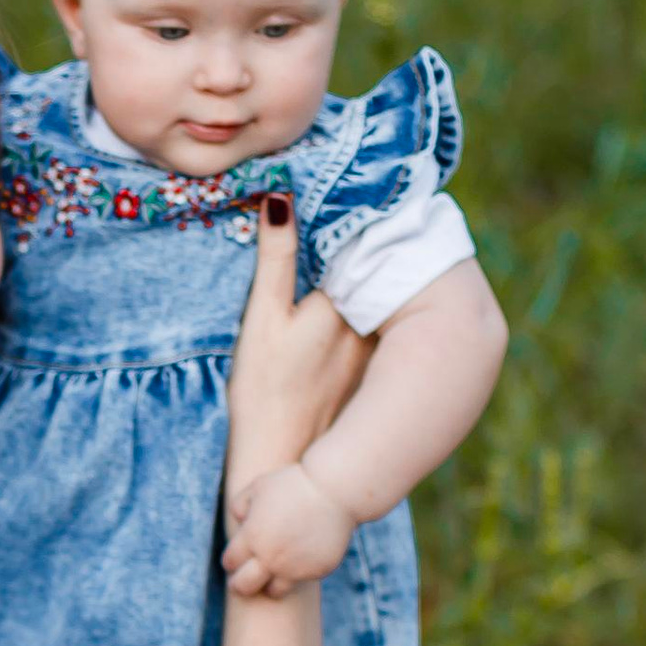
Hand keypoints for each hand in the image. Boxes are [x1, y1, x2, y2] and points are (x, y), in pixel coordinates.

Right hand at [223, 195, 365, 507]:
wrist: (280, 464)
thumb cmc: (261, 394)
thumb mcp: (260, 320)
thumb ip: (274, 260)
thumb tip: (279, 199)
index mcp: (344, 304)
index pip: (359, 242)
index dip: (356, 212)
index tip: (353, 180)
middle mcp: (373, 324)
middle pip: (380, 266)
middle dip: (374, 235)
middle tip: (371, 197)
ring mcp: (380, 352)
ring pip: (385, 294)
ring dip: (380, 268)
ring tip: (373, 233)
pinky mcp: (379, 374)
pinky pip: (385, 324)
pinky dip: (380, 303)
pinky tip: (370, 293)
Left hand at [223, 459, 354, 596]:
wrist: (334, 490)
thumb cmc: (294, 483)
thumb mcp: (259, 486)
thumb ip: (240, 504)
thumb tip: (239, 522)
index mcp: (251, 537)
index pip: (230, 562)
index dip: (231, 561)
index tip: (234, 559)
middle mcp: (270, 558)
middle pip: (243, 586)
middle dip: (239, 585)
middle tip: (241, 582)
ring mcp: (294, 568)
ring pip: (273, 591)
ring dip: (269, 586)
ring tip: (272, 578)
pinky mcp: (317, 571)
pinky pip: (302, 580)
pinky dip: (298, 573)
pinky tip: (300, 560)